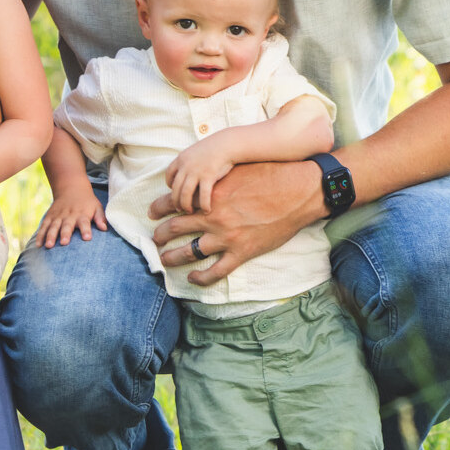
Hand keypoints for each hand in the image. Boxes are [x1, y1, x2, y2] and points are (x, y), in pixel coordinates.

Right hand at [35, 191, 108, 247]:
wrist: (71, 188)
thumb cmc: (87, 202)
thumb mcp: (97, 207)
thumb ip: (100, 218)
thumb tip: (104, 228)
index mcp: (82, 214)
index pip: (84, 222)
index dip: (86, 230)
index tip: (87, 238)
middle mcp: (69, 215)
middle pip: (67, 225)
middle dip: (65, 234)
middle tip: (64, 243)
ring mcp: (58, 216)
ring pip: (53, 226)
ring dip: (51, 236)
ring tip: (49, 246)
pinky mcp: (50, 217)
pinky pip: (44, 226)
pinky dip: (40, 235)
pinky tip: (38, 245)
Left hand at [149, 160, 323, 285]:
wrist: (298, 191)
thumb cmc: (270, 175)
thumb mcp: (236, 171)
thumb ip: (216, 178)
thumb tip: (201, 178)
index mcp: (210, 195)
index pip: (173, 202)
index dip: (158, 208)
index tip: (152, 213)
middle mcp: (213, 217)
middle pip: (174, 229)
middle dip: (160, 235)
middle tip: (154, 239)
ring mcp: (226, 237)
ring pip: (189, 253)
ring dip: (172, 258)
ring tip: (164, 260)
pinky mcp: (242, 252)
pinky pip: (216, 271)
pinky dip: (201, 277)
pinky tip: (193, 278)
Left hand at [163, 137, 235, 213]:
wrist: (228, 143)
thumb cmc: (215, 148)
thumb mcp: (196, 152)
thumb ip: (190, 163)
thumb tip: (187, 174)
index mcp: (181, 159)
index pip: (169, 175)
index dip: (170, 185)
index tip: (176, 192)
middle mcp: (186, 166)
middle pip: (175, 188)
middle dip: (176, 201)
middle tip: (180, 209)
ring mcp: (196, 171)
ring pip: (185, 194)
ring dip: (186, 205)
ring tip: (190, 212)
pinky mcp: (208, 176)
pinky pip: (202, 195)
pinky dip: (203, 205)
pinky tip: (206, 210)